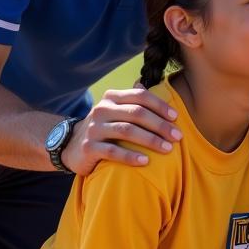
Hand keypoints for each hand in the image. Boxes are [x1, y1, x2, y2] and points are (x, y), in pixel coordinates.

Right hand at [61, 86, 181, 175]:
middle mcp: (101, 109)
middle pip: (136, 113)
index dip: (160, 106)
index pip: (140, 96)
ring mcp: (94, 128)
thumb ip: (135, 100)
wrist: (71, 146)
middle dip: (160, 125)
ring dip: (151, 140)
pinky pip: (113, 151)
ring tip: (168, 149)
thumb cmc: (105, 127)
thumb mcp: (117, 110)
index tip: (176, 117)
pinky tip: (146, 162)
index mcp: (112, 97)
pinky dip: (130, 156)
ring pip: (126, 131)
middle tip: (178, 136)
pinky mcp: (89, 147)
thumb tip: (160, 87)